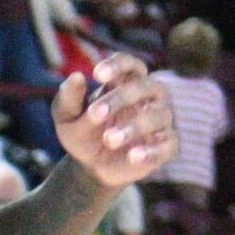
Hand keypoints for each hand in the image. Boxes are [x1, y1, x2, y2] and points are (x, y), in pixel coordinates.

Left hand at [54, 53, 175, 188]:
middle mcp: (150, 97)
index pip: (130, 64)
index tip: (97, 75)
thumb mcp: (67, 119)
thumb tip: (76, 76)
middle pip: (144, 87)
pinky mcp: (167, 146)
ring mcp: (161, 120)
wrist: (93, 169)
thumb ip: (69, 98)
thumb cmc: (84, 134)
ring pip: (157, 116)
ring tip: (108, 140)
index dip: (118, 65)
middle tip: (94, 114)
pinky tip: (132, 156)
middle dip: (120, 98)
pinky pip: (167, 145)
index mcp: (126, 83)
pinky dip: (151, 151)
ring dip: (133, 126)